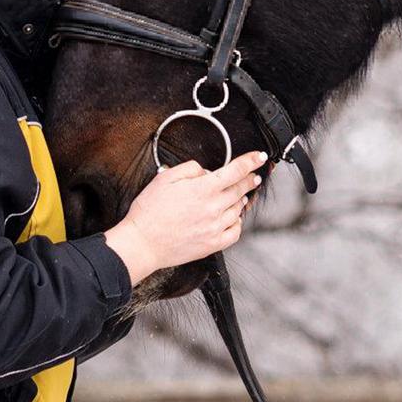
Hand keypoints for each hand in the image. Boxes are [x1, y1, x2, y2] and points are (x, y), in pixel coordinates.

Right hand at [104, 149, 266, 283]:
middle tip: (254, 176)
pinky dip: (238, 222)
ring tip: (240, 195)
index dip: (251, 161)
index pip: (236, 170)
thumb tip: (206, 171)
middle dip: (250, 179)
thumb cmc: (149, 212)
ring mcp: (215, 228)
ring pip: (239, 209)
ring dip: (242, 199)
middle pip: (241, 189)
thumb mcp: (164, 178)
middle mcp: (213, 208)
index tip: (259, 157)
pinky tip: (233, 218)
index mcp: (203, 189)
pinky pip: (235, 232)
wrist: (142, 242)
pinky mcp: (213, 244)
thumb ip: (190, 169)